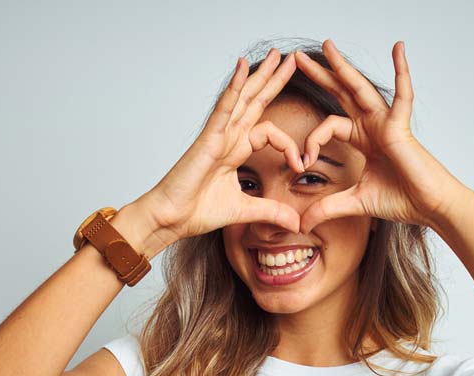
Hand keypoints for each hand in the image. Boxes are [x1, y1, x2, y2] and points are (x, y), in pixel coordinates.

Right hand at [139, 49, 310, 241]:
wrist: (170, 218)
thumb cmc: (197, 212)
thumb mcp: (245, 211)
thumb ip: (271, 212)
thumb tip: (296, 223)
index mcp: (236, 150)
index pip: (270, 133)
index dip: (291, 146)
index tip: (302, 166)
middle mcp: (228, 137)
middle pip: (256, 102)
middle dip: (274, 80)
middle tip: (292, 59)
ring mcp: (218, 135)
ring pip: (243, 98)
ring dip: (260, 75)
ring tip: (275, 54)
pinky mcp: (208, 138)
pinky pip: (224, 108)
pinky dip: (234, 88)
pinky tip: (243, 67)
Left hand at [293, 41, 469, 233]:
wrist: (429, 206)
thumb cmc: (401, 199)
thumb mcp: (355, 202)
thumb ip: (327, 208)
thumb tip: (302, 223)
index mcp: (362, 138)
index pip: (328, 125)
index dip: (311, 141)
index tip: (301, 163)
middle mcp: (372, 125)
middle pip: (341, 94)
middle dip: (319, 75)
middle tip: (297, 58)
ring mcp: (386, 122)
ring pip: (360, 89)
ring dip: (343, 67)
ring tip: (327, 46)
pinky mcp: (401, 126)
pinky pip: (403, 95)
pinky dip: (402, 71)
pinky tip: (398, 48)